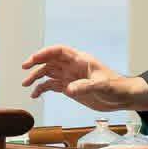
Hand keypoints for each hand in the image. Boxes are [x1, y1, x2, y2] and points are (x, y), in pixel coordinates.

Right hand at [21, 45, 147, 110]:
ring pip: (49, 73)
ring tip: (25, 85)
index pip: (60, 51)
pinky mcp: (70, 88)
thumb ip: (85, 86)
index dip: (46, 52)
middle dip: (36, 63)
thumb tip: (68, 89)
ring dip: (37, 77)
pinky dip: (43, 89)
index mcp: (81, 60)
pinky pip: (53, 86)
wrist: (122, 98)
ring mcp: (71, 77)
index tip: (33, 59)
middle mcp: (73, 66)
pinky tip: (36, 95)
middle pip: (51, 60)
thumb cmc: (116, 87)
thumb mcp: (102, 86)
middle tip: (24, 68)